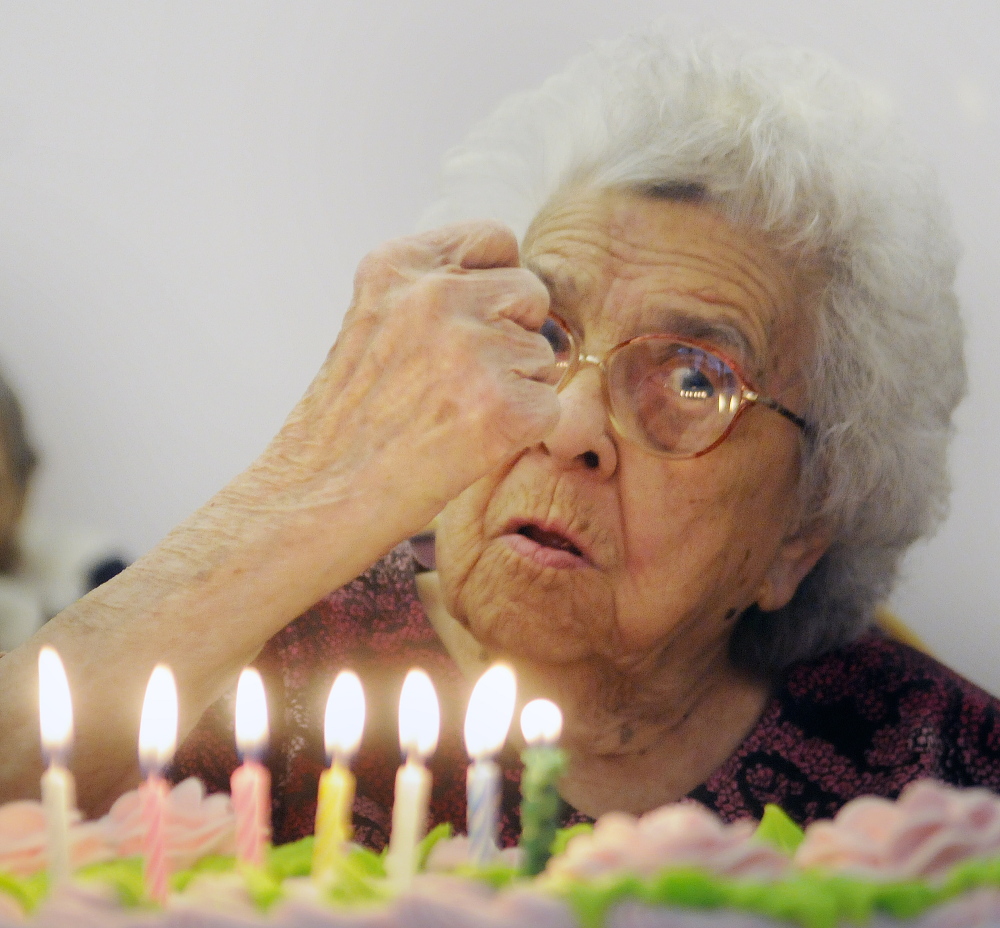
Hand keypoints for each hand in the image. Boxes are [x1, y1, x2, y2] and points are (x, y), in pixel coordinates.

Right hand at [259, 220, 559, 539]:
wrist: (318, 496)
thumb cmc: (349, 420)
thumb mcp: (374, 320)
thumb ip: (434, 291)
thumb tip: (513, 290)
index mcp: (398, 264)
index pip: (495, 238)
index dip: (494, 284)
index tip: (470, 323)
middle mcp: (436, 295)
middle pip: (530, 293)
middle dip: (511, 333)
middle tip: (460, 381)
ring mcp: (472, 349)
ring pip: (543, 353)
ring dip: (515, 385)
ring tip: (454, 415)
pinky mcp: (504, 406)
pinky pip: (550, 405)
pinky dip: (522, 431)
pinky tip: (470, 443)